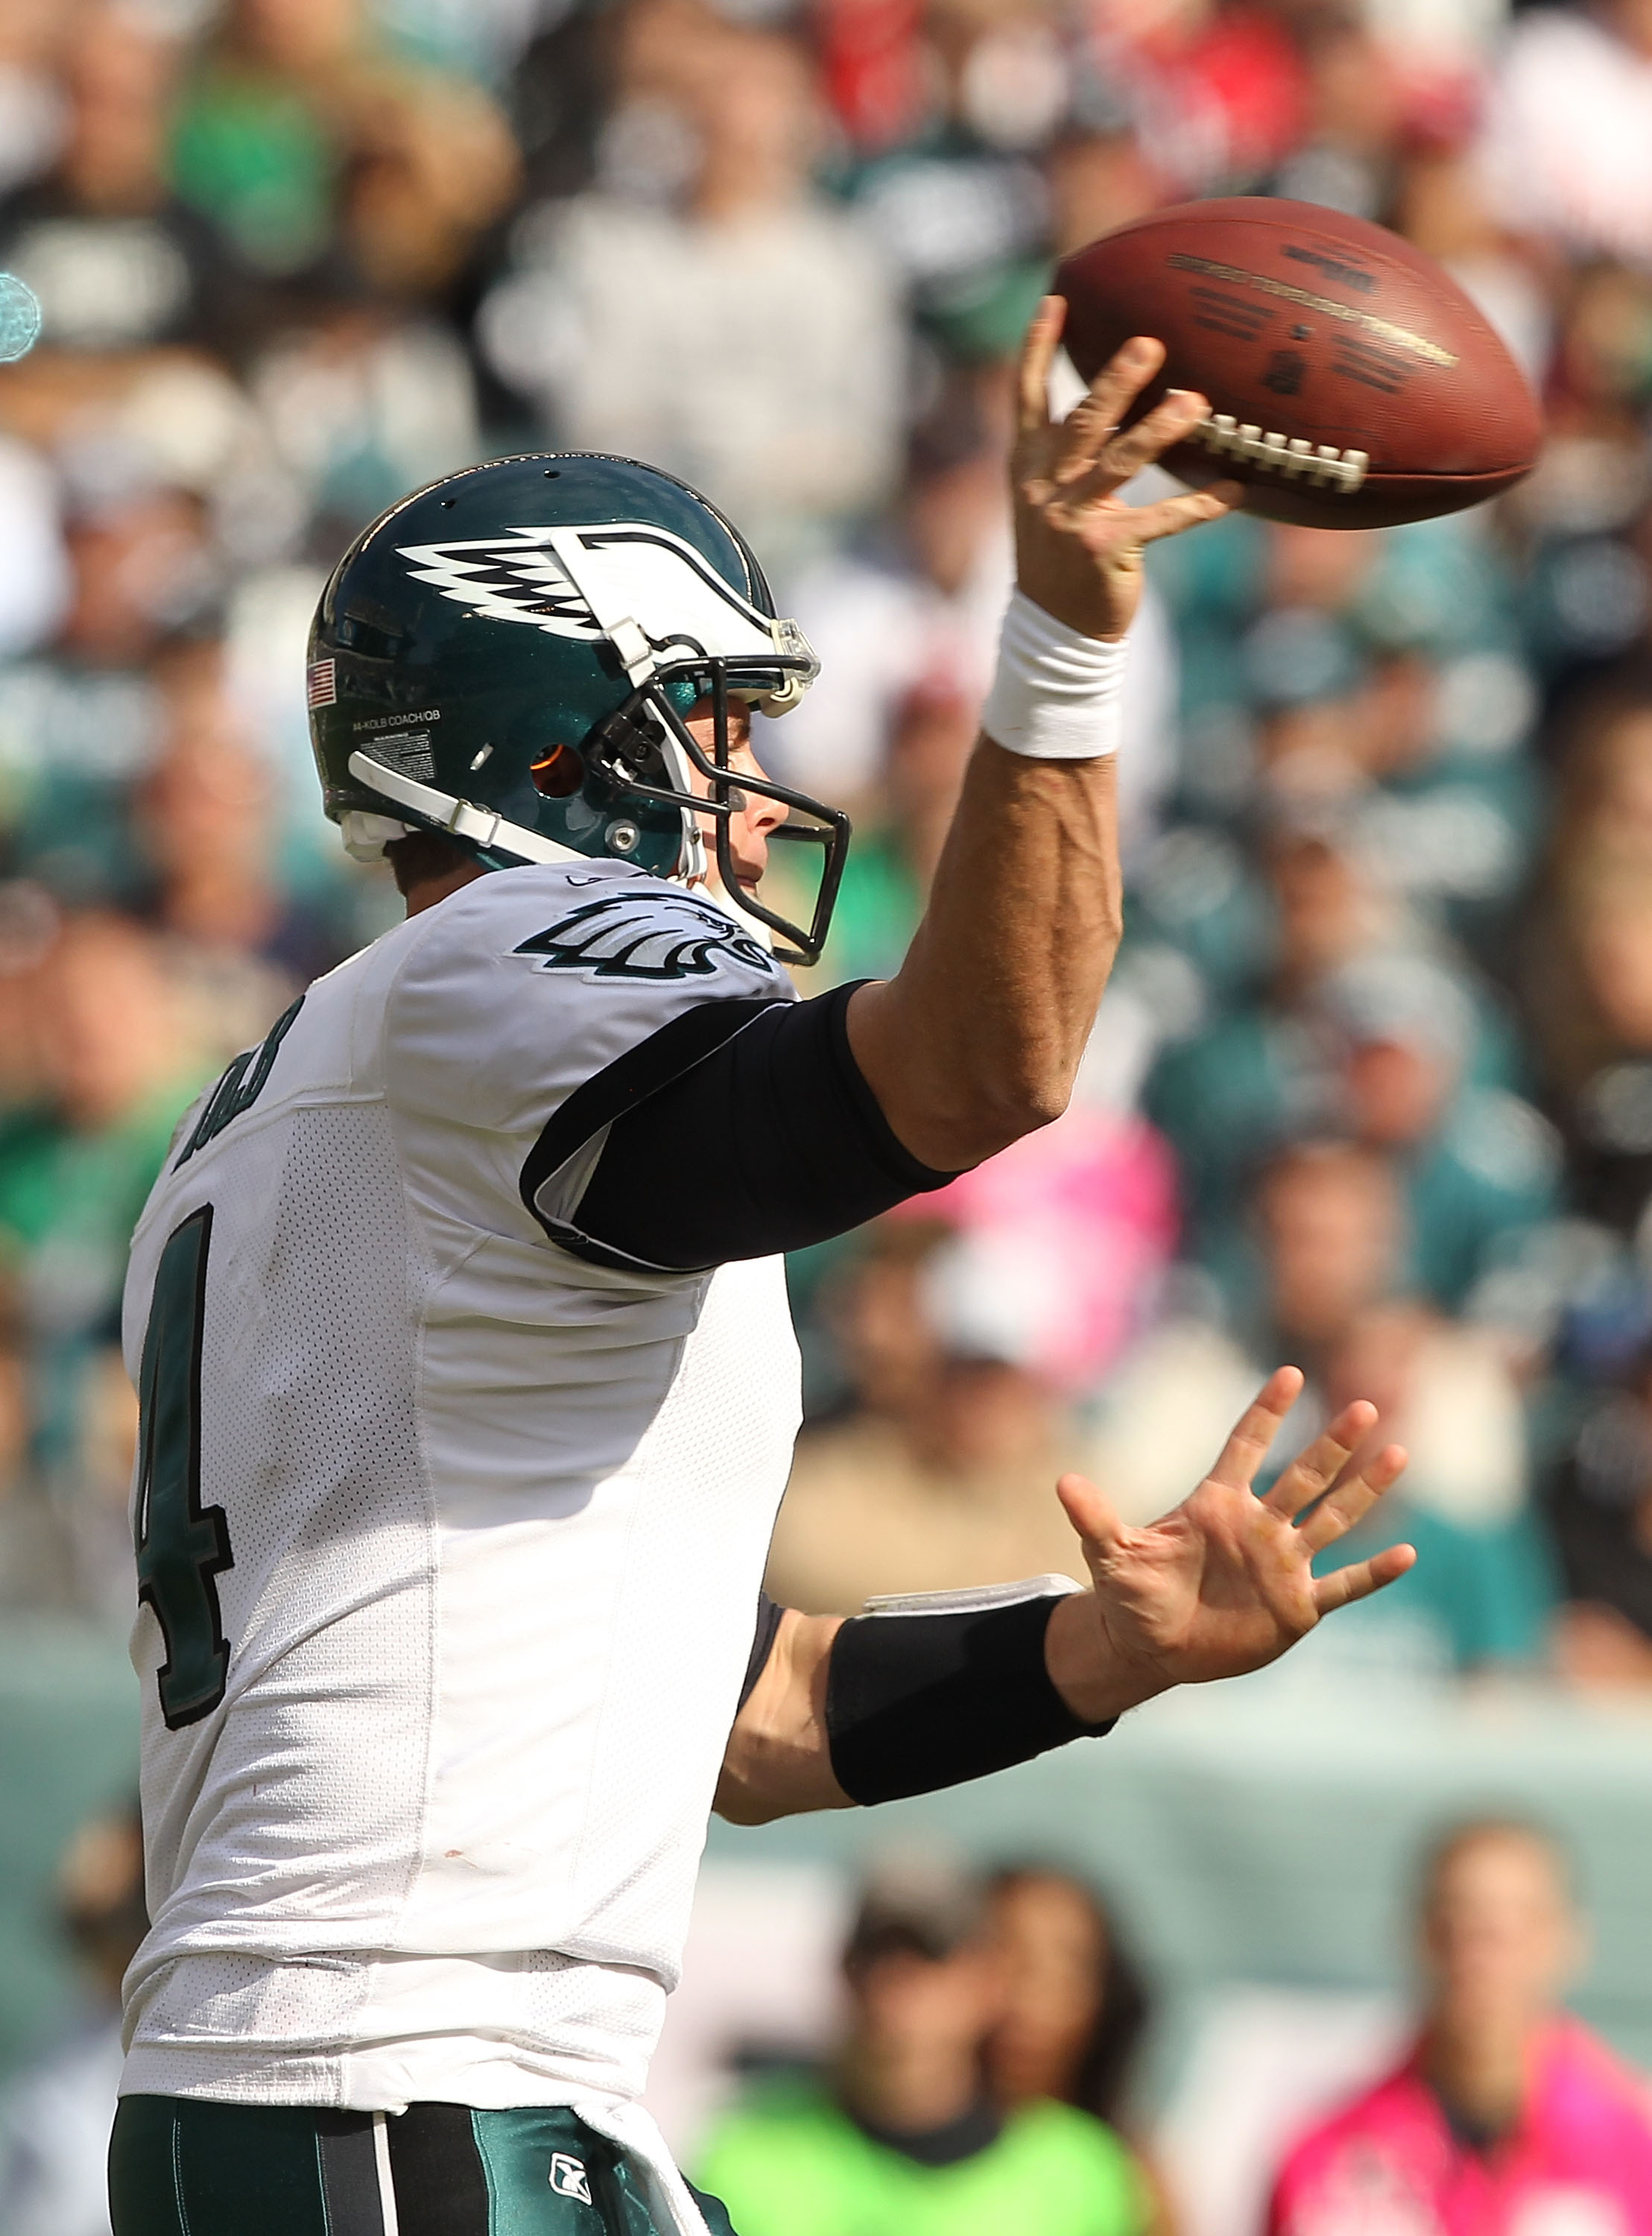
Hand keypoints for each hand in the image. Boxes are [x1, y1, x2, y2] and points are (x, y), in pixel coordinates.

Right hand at [1012, 297, 1240, 641]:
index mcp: (1027, 465)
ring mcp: (1071, 519)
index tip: (1058, 299)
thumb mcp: (1047, 496)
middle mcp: (1044, 486)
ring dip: (1159, 431)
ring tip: (1196, 403)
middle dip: (1115, 382)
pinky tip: (1236, 488)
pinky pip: (1162, 520)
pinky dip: (1201, 504)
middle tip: (1150, 344)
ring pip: (1120, 463)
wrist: (1053, 627)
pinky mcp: (1105, 549)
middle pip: (1082, 421)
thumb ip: (1067, 451)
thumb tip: (1107, 397)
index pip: (1026, 395)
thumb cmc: (1061, 551)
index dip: (1038, 348)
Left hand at [1045, 1367, 1413, 1722]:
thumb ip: (1095, 1519)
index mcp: (1217, 1504)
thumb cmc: (1131, 1595)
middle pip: (1303, 1475)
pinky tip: (1407, 1555)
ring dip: (1364, 1491)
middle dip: (1332, 1444)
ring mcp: (1282, 1564)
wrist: (1151, 1647)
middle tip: (1364, 1406)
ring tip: (1398, 1455)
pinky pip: (1343, 1586)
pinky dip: (1373, 1574)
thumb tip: (1063, 1482)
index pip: (1245, 1447)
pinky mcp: (1297, 1606)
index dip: (1265, 1413)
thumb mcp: (1110, 1556)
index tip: (1289, 1374)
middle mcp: (1258, 1525)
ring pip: (1333, 1519)